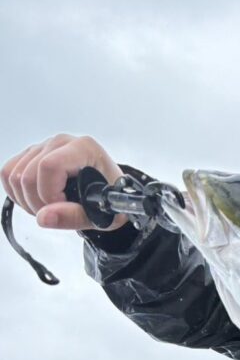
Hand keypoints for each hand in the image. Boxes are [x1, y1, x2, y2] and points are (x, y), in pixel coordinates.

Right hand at [1, 134, 127, 230]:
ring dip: (26, 200)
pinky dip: (17, 193)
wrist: (109, 193)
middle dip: (37, 203)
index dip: (49, 194)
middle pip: (27, 174)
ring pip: (13, 175)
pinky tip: (38, 200)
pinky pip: (8, 173)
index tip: (64, 208)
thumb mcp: (103, 214)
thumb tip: (44, 217)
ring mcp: (43, 146)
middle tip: (57, 213)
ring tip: (50, 207)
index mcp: (84, 149)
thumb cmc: (110, 199)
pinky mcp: (31, 155)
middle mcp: (61, 142)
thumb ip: (74, 216)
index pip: (49, 166)